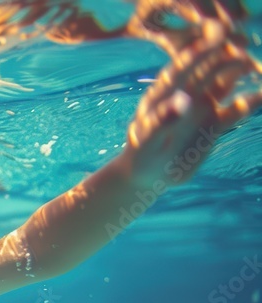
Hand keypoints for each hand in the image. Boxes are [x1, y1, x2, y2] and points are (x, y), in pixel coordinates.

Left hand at [121, 12, 261, 188]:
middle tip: (246, 47)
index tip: (217, 39)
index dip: (200, 51)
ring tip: (259, 66)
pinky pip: (237, 108)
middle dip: (228, 56)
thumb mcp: (147, 139)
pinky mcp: (215, 122)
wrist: (149, 175)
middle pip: (210, 68)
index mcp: (165, 91)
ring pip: (227, 82)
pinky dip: (251, 101)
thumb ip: (162, 119)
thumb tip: (183, 101)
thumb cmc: (141, 154)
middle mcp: (186, 93)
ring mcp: (203, 106)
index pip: (183, 66)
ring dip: (243, 72)